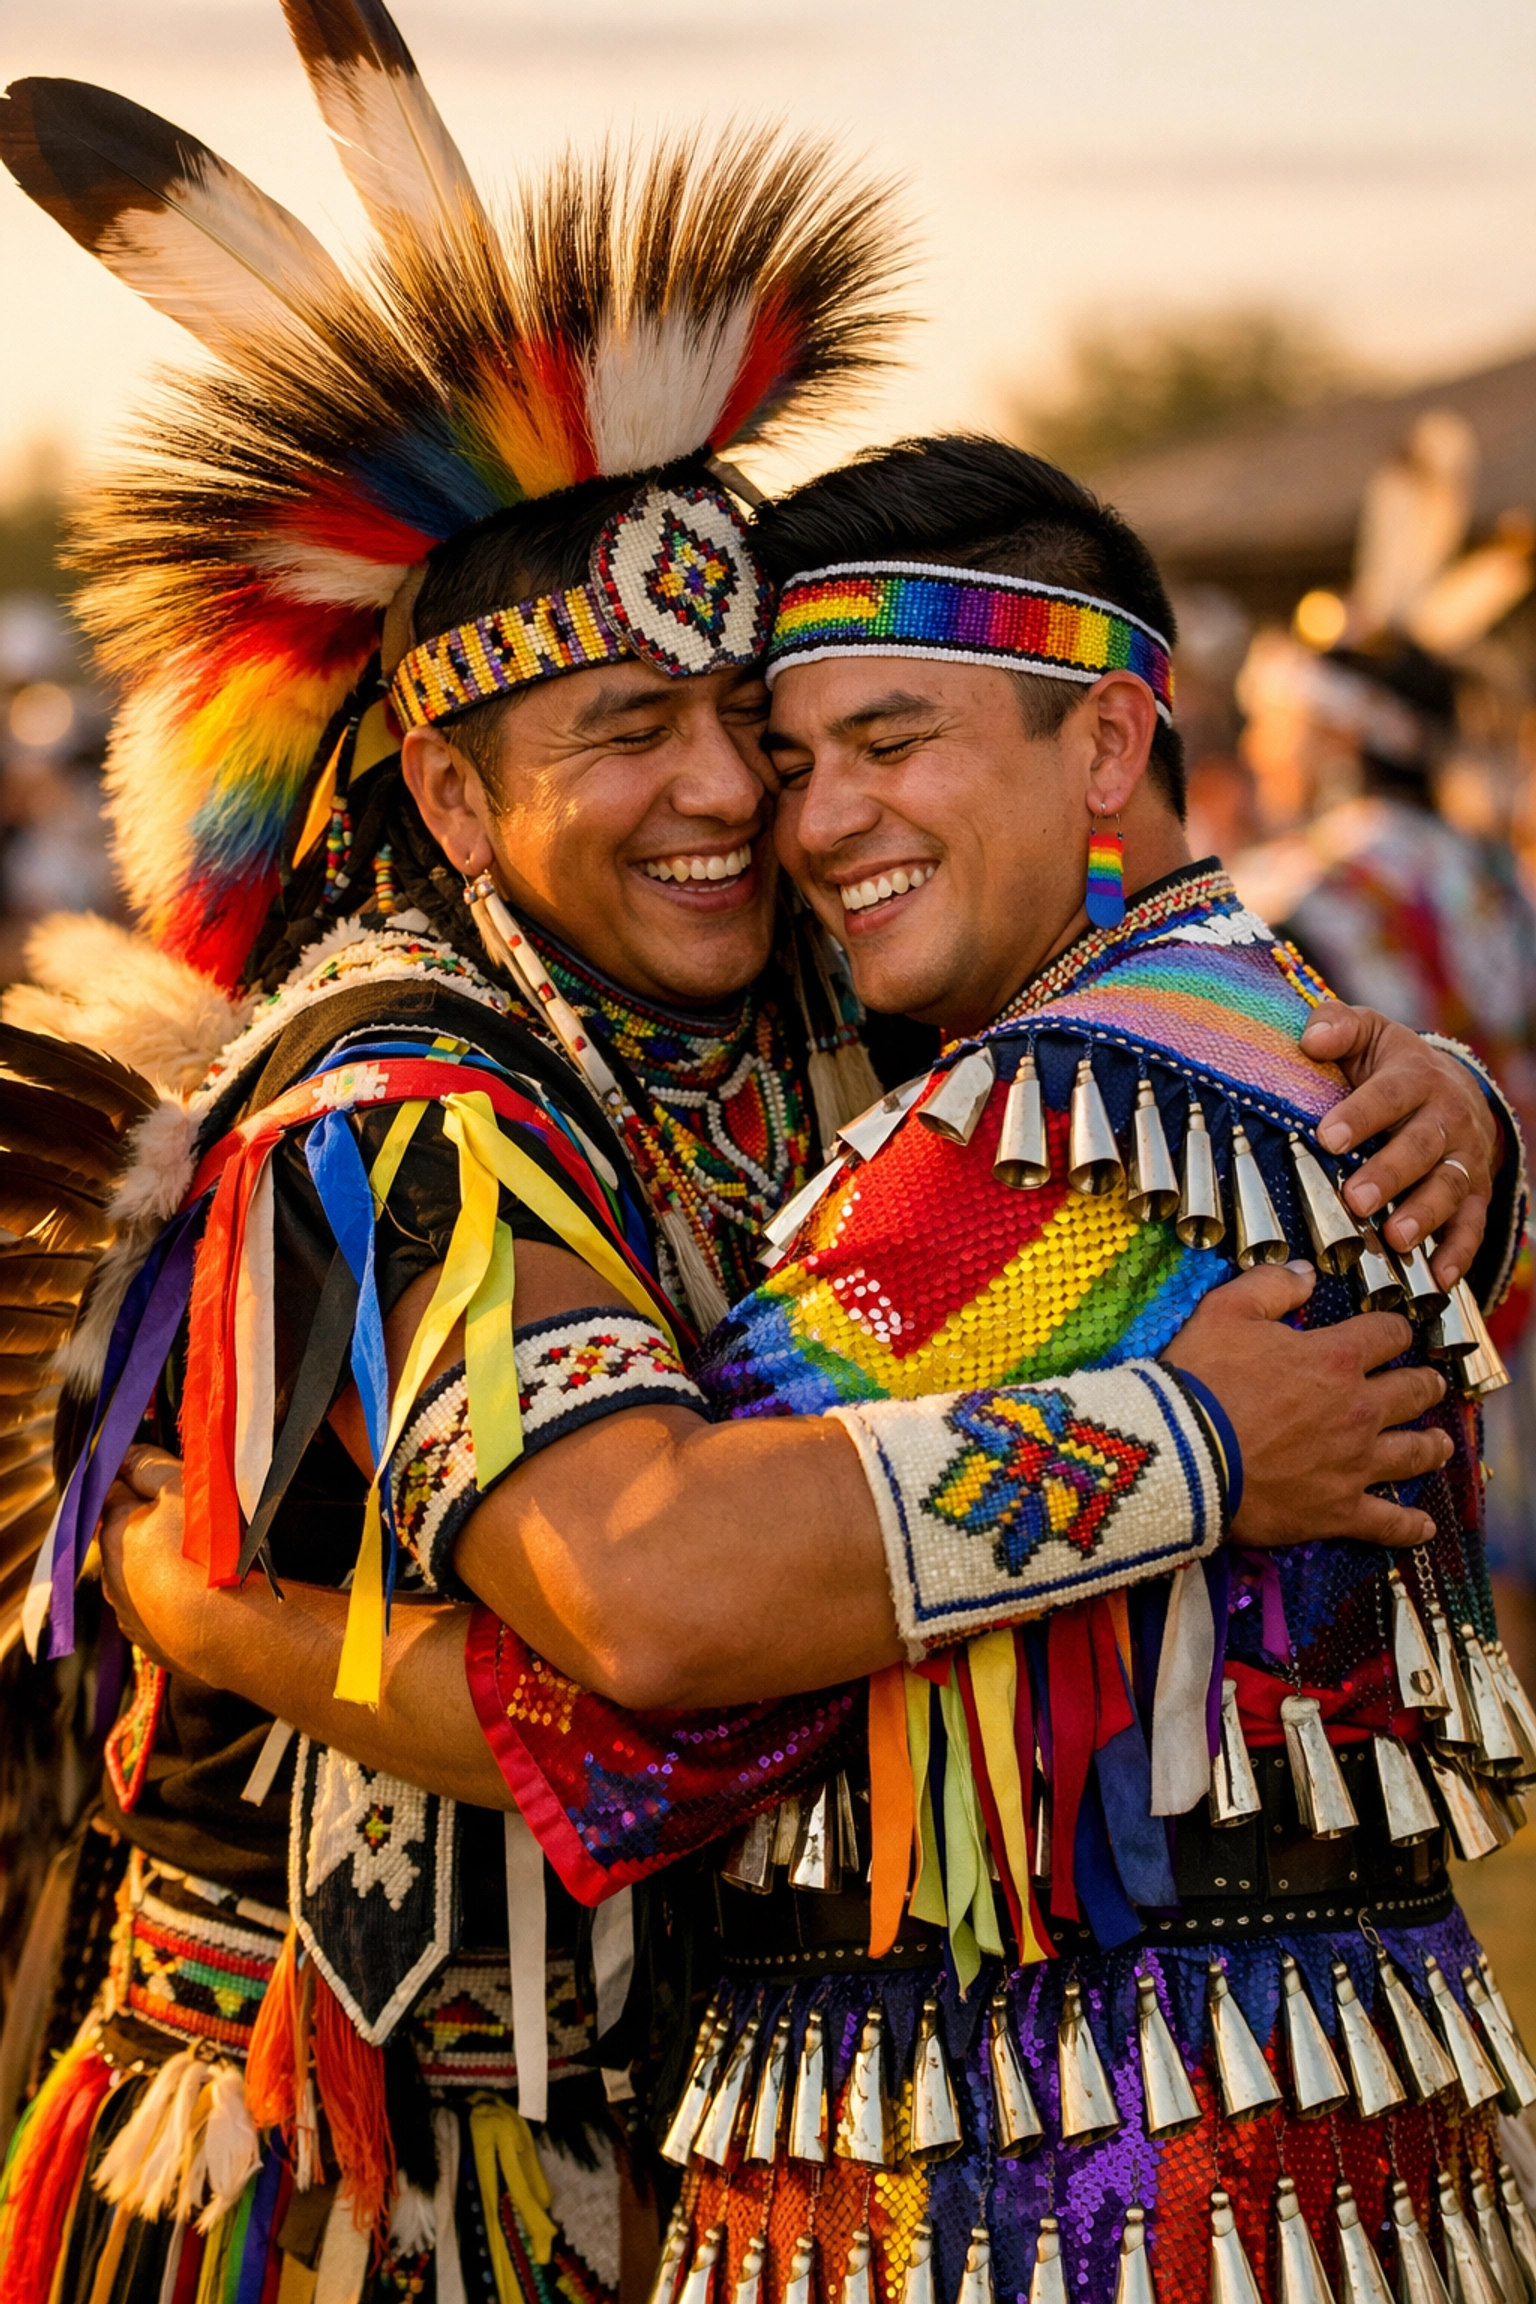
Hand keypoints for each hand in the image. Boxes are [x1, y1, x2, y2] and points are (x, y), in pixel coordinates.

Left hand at [98, 1445, 205, 1676]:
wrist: (232, 1633)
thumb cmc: (207, 1550)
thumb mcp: (183, 1488)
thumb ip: (149, 1466)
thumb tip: (124, 1451)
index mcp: (113, 1531)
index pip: (115, 1491)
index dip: (139, 1480)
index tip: (167, 1478)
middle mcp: (111, 1575)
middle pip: (129, 1538)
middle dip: (152, 1528)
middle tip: (197, 1523)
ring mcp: (130, 1614)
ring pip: (144, 1579)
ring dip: (165, 1569)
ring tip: (207, 1567)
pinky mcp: (153, 1644)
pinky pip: (162, 1614)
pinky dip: (178, 1604)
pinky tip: (208, 1600)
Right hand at [1162, 1263, 1450, 1548]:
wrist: (1180, 1455)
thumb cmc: (1200, 1380)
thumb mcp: (1224, 1311)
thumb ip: (1271, 1286)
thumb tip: (1306, 1274)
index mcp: (1335, 1358)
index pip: (1387, 1334)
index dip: (1394, 1330)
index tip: (1394, 1333)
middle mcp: (1359, 1410)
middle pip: (1413, 1392)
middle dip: (1425, 1384)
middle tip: (1429, 1384)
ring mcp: (1354, 1463)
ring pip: (1413, 1453)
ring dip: (1431, 1446)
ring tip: (1440, 1444)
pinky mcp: (1338, 1510)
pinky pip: (1387, 1521)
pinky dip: (1409, 1526)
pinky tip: (1424, 1527)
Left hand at [1299, 1003, 1497, 1287]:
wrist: (1452, 1088)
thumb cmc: (1388, 1065)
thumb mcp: (1366, 1032)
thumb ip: (1337, 1026)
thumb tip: (1312, 1037)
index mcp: (1416, 1077)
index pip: (1390, 1094)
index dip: (1361, 1115)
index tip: (1328, 1136)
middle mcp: (1447, 1119)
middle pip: (1422, 1146)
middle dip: (1390, 1174)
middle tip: (1356, 1199)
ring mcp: (1464, 1159)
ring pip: (1448, 1188)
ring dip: (1423, 1216)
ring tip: (1395, 1239)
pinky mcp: (1474, 1195)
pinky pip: (1471, 1227)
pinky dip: (1458, 1255)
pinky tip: (1438, 1280)